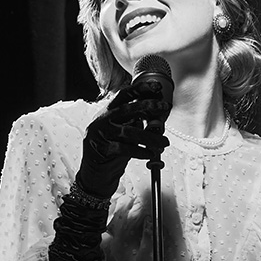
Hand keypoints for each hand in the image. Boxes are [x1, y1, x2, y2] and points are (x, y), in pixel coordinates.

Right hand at [77, 80, 169, 198]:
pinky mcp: (102, 148)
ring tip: (164, 142)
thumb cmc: (112, 150)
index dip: (141, 88)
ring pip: (130, 131)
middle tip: (164, 107)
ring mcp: (100, 133)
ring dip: (151, 137)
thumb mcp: (124, 133)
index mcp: (108, 111)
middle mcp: (103, 119)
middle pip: (128, 108)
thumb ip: (136, 123)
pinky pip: (125, 148)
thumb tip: (158, 119)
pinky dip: (140, 151)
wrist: (95, 174)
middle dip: (149, 106)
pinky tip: (150, 154)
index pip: (124, 94)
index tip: (157, 87)